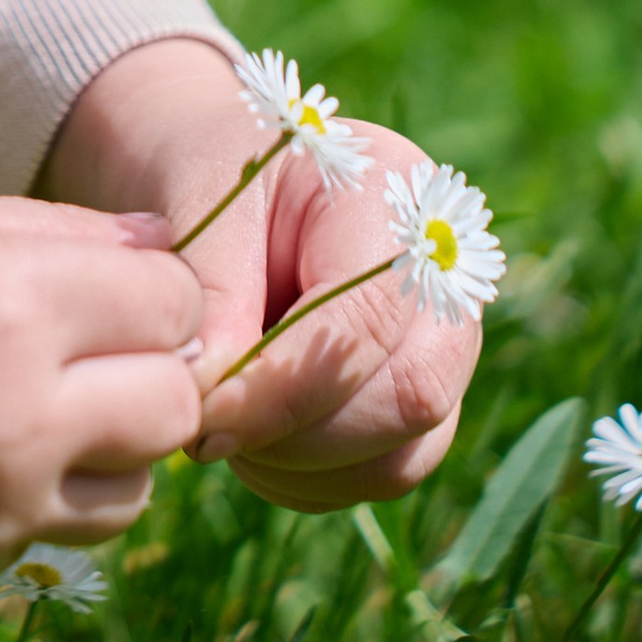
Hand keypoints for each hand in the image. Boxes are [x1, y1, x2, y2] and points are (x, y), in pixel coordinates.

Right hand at [0, 141, 202, 595]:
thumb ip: (49, 234)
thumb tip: (158, 245)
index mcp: (8, 309)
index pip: (170, 303)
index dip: (147, 284)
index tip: (104, 277)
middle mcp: (12, 423)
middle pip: (174, 407)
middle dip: (144, 366)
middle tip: (79, 339)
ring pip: (130, 492)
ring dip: (104, 444)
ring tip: (18, 396)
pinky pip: (39, 533)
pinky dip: (20, 491)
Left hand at [46, 42, 479, 507]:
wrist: (218, 165)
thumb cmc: (206, 167)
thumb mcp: (197, 200)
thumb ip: (213, 295)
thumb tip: (214, 401)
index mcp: (394, 194)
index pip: (367, 321)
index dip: (284, 387)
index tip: (206, 417)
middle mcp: (444, 275)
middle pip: (410, 396)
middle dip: (298, 433)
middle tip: (207, 426)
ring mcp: (444, 342)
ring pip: (402, 452)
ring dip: (300, 464)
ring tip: (220, 423)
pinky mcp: (417, 396)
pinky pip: (383, 470)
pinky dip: (308, 477)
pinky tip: (248, 438)